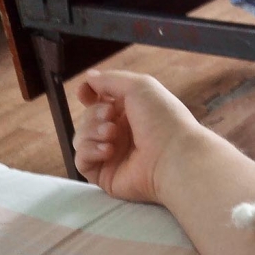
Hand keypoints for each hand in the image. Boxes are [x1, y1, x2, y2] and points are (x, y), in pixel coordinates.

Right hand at [73, 70, 208, 203]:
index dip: (87, 95)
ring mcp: (112, 155)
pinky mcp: (106, 175)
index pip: (98, 102)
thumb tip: (88, 79)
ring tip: (112, 135)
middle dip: (94, 115)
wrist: (174, 156)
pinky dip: (89, 152)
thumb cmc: (163, 119)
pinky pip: (81, 161)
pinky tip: (108, 150)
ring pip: (80, 139)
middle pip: (86, 119)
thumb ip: (110, 80)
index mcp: (130, 112)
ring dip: (91, 132)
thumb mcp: (138, 86)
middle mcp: (120, 133)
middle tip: (111, 118)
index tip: (84, 93)